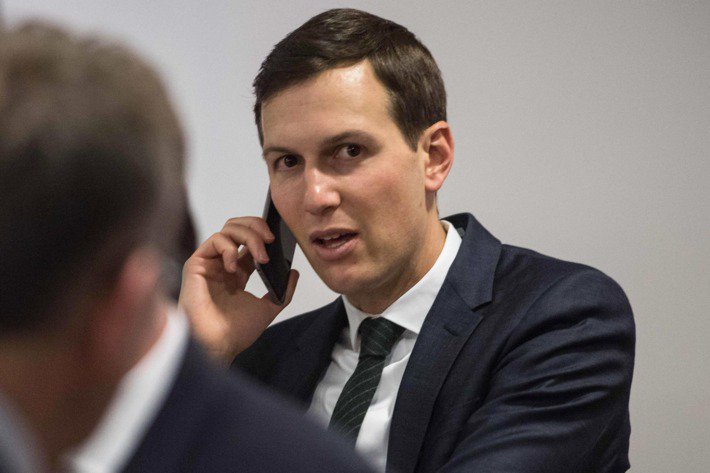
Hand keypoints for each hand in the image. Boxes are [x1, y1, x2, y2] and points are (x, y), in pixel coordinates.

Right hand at [178, 217, 298, 363]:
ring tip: (261, 256)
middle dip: (257, 226)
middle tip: (271, 239)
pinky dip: (229, 247)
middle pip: (238, 227)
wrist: (218, 346)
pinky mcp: (196, 264)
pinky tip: (234, 267)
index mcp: (237, 272)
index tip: (278, 241)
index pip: (249, 240)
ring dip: (249, 236)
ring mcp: (210, 263)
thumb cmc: (235, 332)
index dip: (264, 235)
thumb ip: (283, 292)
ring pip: (228, 229)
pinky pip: (215, 240)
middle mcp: (223, 264)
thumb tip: (294, 273)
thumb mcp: (268, 309)